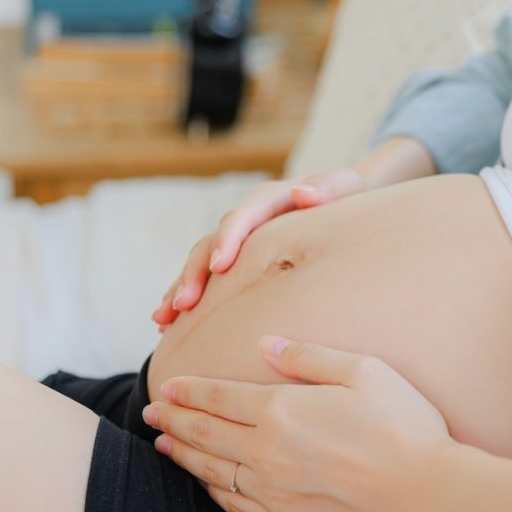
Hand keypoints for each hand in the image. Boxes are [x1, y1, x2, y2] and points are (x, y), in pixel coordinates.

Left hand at [143, 335, 456, 511]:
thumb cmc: (404, 427)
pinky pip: (235, 507)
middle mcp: (267, 454)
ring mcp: (273, 495)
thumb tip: (268, 343)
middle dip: (173, 419)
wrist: (429, 496)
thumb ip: (310, 356)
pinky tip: (207, 483)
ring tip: (167, 443)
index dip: (188, 391)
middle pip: (204, 434)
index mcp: (282, 410)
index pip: (218, 397)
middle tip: (152, 412)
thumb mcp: (364, 371)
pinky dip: (212, 492)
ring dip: (185, 455)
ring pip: (212, 473)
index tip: (166, 386)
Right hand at [151, 168, 369, 330]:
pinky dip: (187, 297)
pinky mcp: (237, 259)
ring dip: (181, 289)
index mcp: (272, 199)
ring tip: (162, 320)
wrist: (344, 198)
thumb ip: (329, 186)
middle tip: (182, 304)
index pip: (244, 215)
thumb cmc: (349, 195)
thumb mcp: (346, 186)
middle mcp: (248, 219)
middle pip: (213, 242)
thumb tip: (304, 193)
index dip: (229, 239)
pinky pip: (207, 279)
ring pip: (201, 262)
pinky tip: (168, 325)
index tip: (219, 265)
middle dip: (194, 273)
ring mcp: (240, 239)